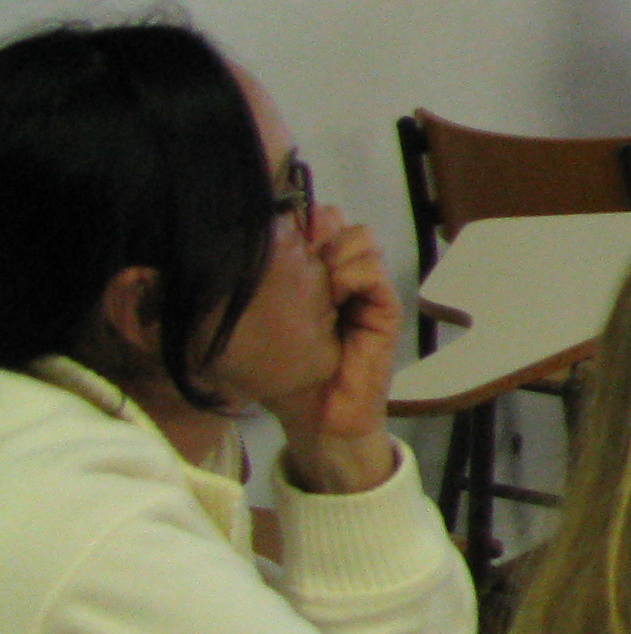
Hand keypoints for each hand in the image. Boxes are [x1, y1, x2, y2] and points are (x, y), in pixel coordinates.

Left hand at [271, 209, 403, 494]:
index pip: (310, 218)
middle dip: (313, 230)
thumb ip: (254, 287)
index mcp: (310, 272)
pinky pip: (371, 269)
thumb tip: (243, 246)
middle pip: (334, 217)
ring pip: (358, 235)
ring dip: (333, 254)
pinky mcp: (385, 306)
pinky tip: (335, 299)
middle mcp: (340, 273)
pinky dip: (351, 276)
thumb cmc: (283, 374)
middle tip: (296, 258)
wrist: (318, 416)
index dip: (294, 218)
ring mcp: (366, 287)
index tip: (274, 236)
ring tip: (317, 285)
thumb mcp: (257, 326)